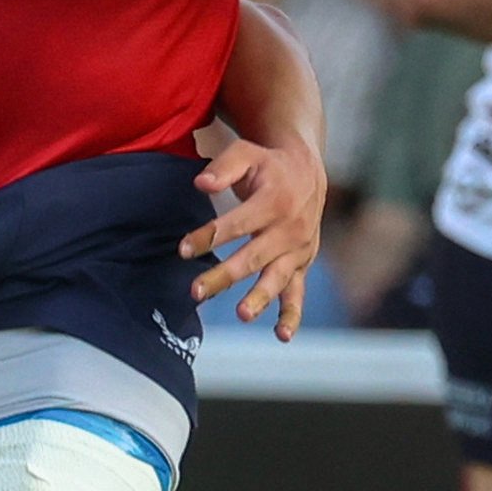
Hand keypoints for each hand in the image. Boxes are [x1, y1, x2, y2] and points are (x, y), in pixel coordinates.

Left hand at [181, 131, 327, 339]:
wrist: (307, 174)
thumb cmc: (267, 166)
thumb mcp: (247, 154)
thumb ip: (224, 167)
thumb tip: (200, 184)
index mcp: (275, 199)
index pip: (238, 223)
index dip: (210, 236)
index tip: (184, 249)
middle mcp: (290, 228)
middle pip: (253, 256)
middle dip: (224, 275)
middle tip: (196, 292)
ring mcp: (298, 250)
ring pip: (277, 278)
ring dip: (259, 298)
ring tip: (241, 314)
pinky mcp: (302, 265)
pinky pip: (298, 293)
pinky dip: (292, 315)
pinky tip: (281, 336)